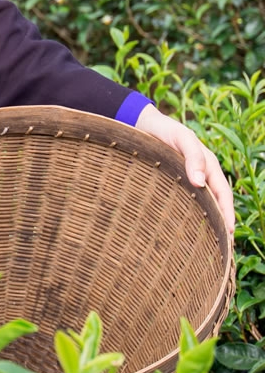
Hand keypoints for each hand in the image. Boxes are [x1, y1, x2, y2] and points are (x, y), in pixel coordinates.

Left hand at [136, 104, 234, 233]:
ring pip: (200, 205)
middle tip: (222, 247)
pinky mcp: (171, 183)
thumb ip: (192, 157)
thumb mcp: (182, 138)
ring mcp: (186, 181)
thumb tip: (200, 183)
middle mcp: (201, 176)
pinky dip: (187, 215)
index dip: (228, 213)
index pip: (223, 194)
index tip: (229, 233)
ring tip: (204, 244)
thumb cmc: (165, 130)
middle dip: (220, 224)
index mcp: (209, 167)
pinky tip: (182, 229)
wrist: (143, 125)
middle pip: (215, 203)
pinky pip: (184, 202)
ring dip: (204, 222)